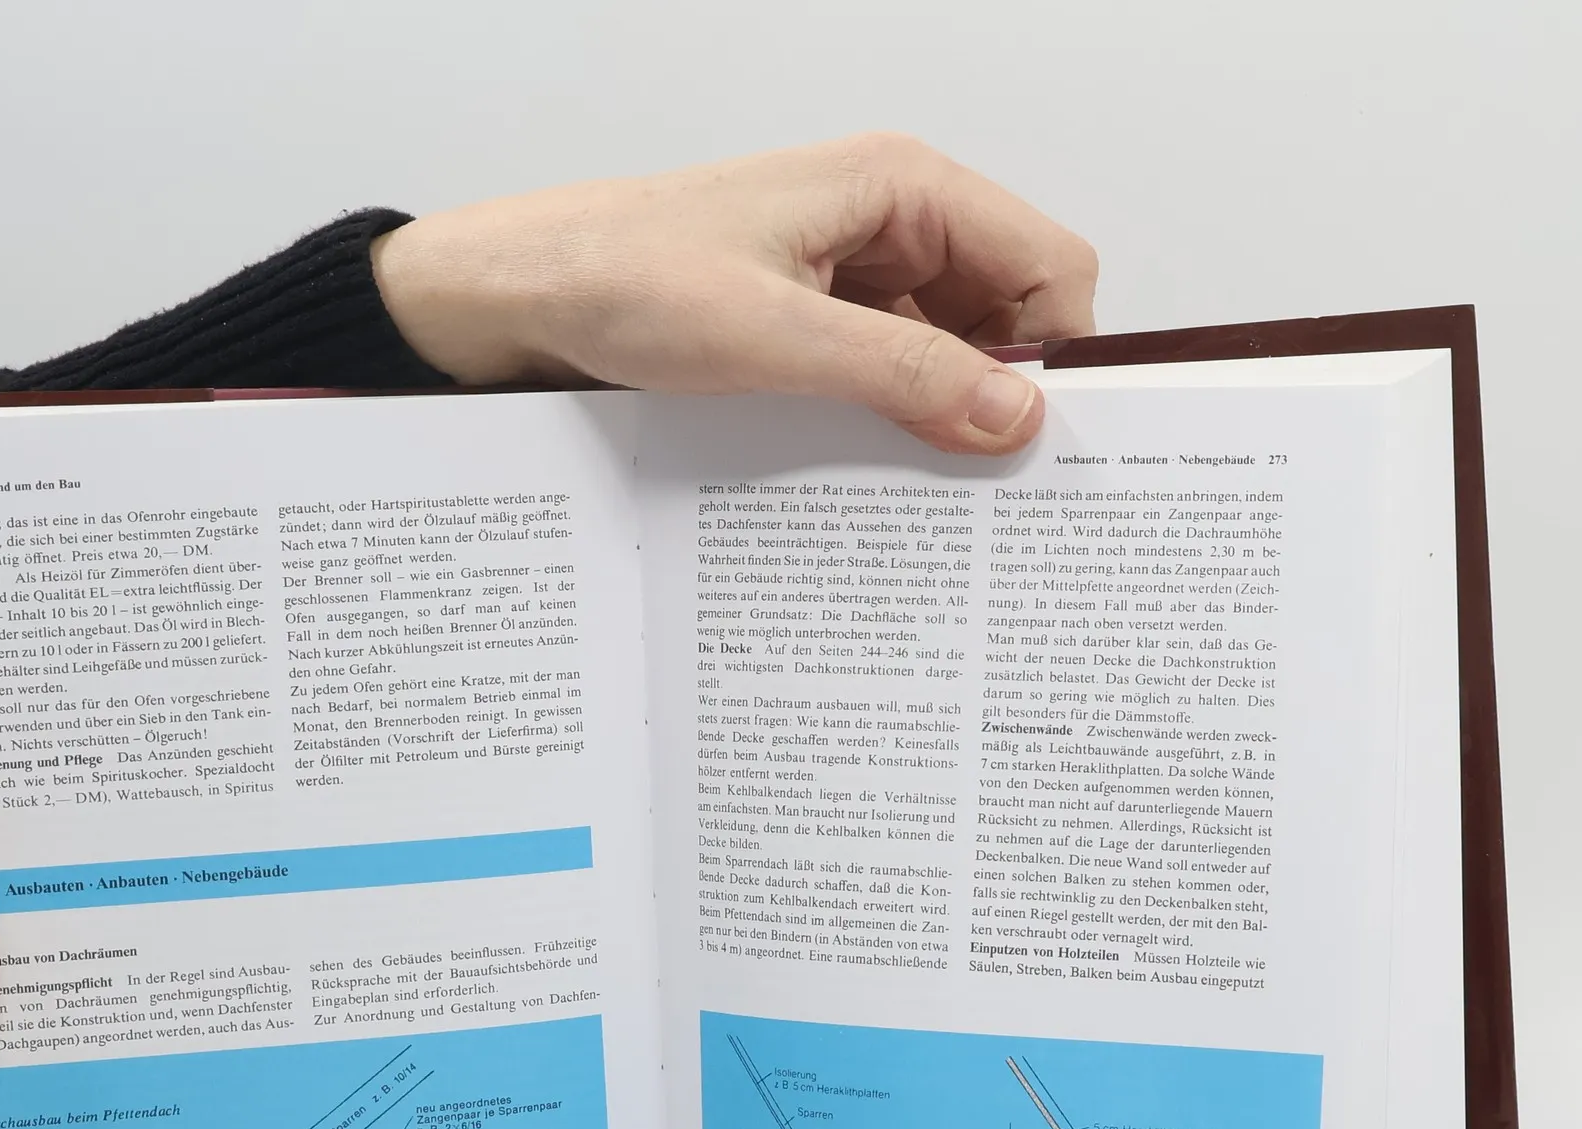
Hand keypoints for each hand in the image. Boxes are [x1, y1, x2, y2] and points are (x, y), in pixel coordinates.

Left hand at [372, 132, 1097, 455]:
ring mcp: (852, 276)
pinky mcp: (814, 322)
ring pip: (948, 354)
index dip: (1058, 353)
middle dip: (1001, 393)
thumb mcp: (776, 337)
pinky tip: (871, 471)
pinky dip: (891, 421)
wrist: (523, 296)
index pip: (1047, 264)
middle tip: (985, 486)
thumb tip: (1015, 415)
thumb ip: (903, 375)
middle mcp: (890, 224)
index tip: (1042, 444)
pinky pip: (888, 375)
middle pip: (1005, 314)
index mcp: (900, 190)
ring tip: (920, 485)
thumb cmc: (626, 279)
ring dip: (941, 415)